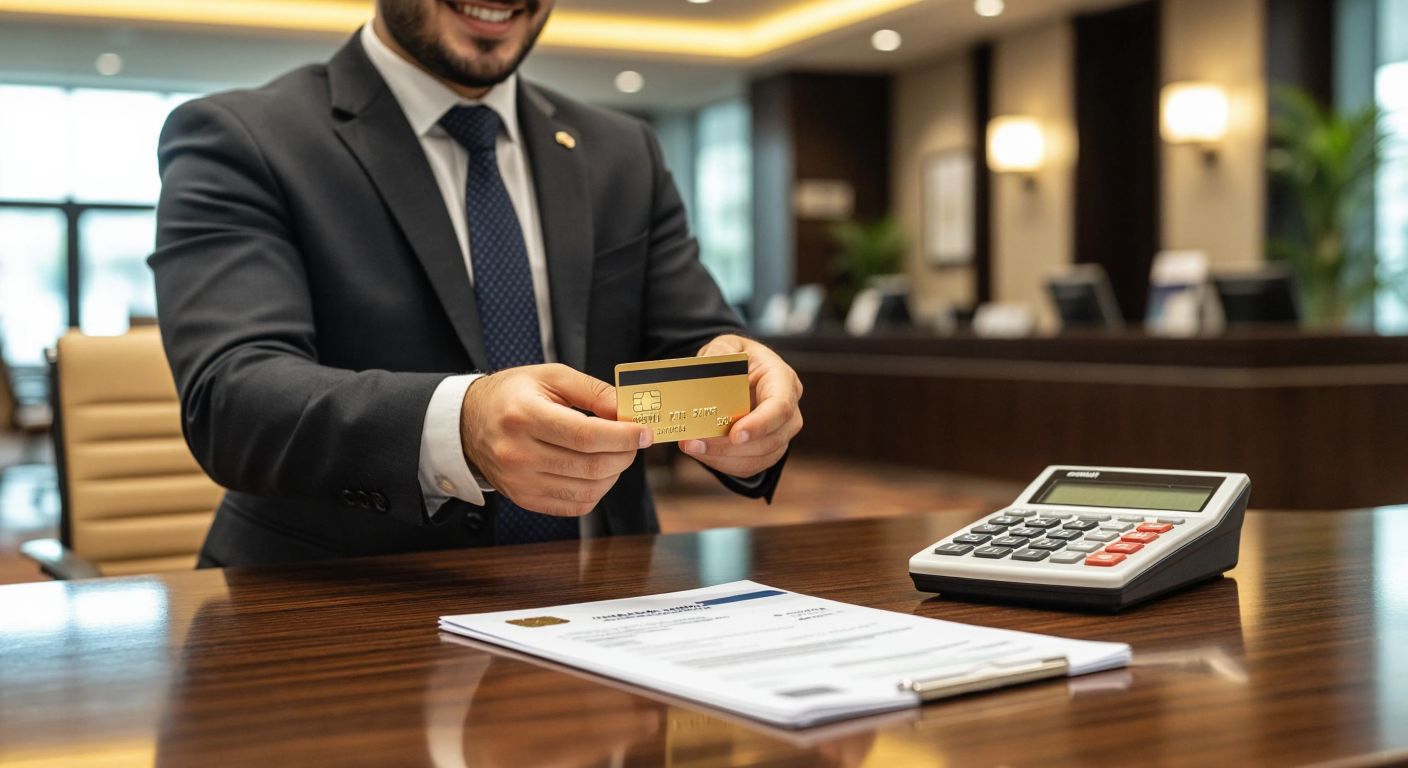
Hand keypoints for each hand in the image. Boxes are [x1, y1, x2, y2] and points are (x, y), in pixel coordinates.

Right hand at [461, 364, 651, 516]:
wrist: (468, 422)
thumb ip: (592, 390)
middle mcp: (518, 453)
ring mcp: (519, 481)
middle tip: (634, 441)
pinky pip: (574, 505)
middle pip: (590, 466)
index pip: (586, 436)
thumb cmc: (513, 395)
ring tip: (616, 453)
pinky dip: (597, 490)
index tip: (644, 432)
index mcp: (524, 415)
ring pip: (588, 490)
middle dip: (624, 455)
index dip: (623, 437)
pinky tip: (597, 471)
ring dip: (614, 473)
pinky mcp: (524, 499)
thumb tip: (626, 410)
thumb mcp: (550, 376)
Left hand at [679, 335, 802, 477]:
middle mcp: (789, 410)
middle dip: (731, 446)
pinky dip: (723, 463)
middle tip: (695, 442)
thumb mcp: (727, 345)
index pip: (780, 407)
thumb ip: (721, 352)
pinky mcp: (767, 449)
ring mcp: (781, 432)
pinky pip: (749, 466)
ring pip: (760, 457)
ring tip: (691, 447)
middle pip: (771, 439)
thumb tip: (710, 366)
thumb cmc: (737, 358)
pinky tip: (701, 452)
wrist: (739, 372)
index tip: (735, 435)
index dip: (760, 424)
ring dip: (723, 458)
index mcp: (783, 380)